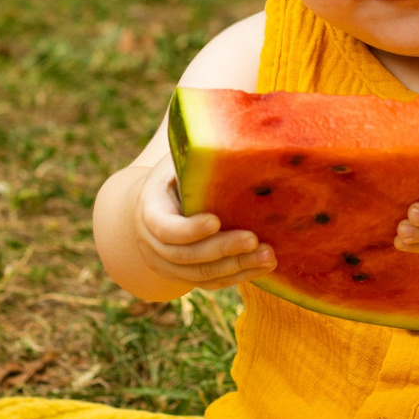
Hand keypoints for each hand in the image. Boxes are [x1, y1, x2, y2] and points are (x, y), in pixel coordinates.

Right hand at [131, 162, 272, 289]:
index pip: (165, 228)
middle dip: (222, 249)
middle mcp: (152, 242)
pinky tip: (264, 267)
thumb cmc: (178, 171)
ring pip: (200, 275)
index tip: (216, 220)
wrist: (158, 202)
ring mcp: (167, 264)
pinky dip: (237, 276)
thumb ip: (198, 156)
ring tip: (269, 256)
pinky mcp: (185, 275)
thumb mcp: (180, 158)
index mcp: (150, 208)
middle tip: (254, 240)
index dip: (189, 229)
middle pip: (186, 256)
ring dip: (236, 267)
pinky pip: (210, 283)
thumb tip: (233, 135)